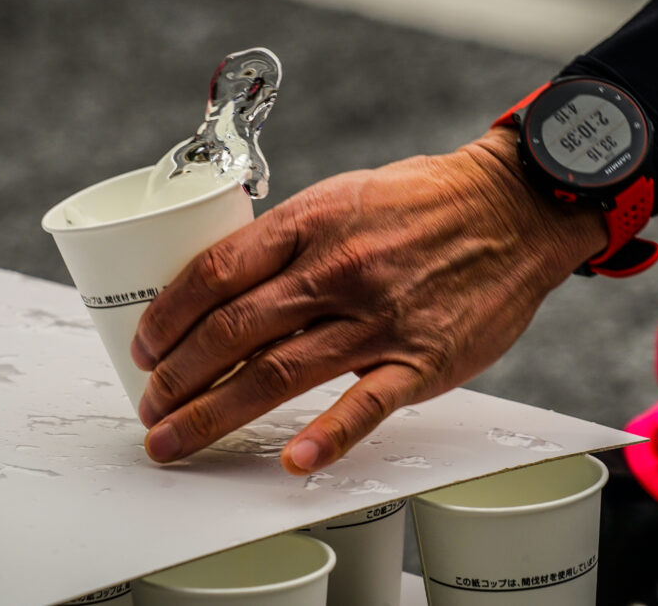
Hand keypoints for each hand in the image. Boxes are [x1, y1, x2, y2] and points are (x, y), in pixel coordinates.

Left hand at [131, 127, 605, 473]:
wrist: (513, 208)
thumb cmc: (422, 201)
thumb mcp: (341, 195)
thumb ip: (286, 241)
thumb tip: (226, 284)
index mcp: (310, 222)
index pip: (215, 272)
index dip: (167, 315)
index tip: (144, 344)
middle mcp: (336, 270)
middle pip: (232, 331)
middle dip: (176, 375)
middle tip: (149, 405)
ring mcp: (378, 317)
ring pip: (278, 372)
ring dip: (214, 412)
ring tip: (175, 438)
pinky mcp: (422, 359)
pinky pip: (367, 404)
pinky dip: (328, 437)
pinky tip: (293, 461)